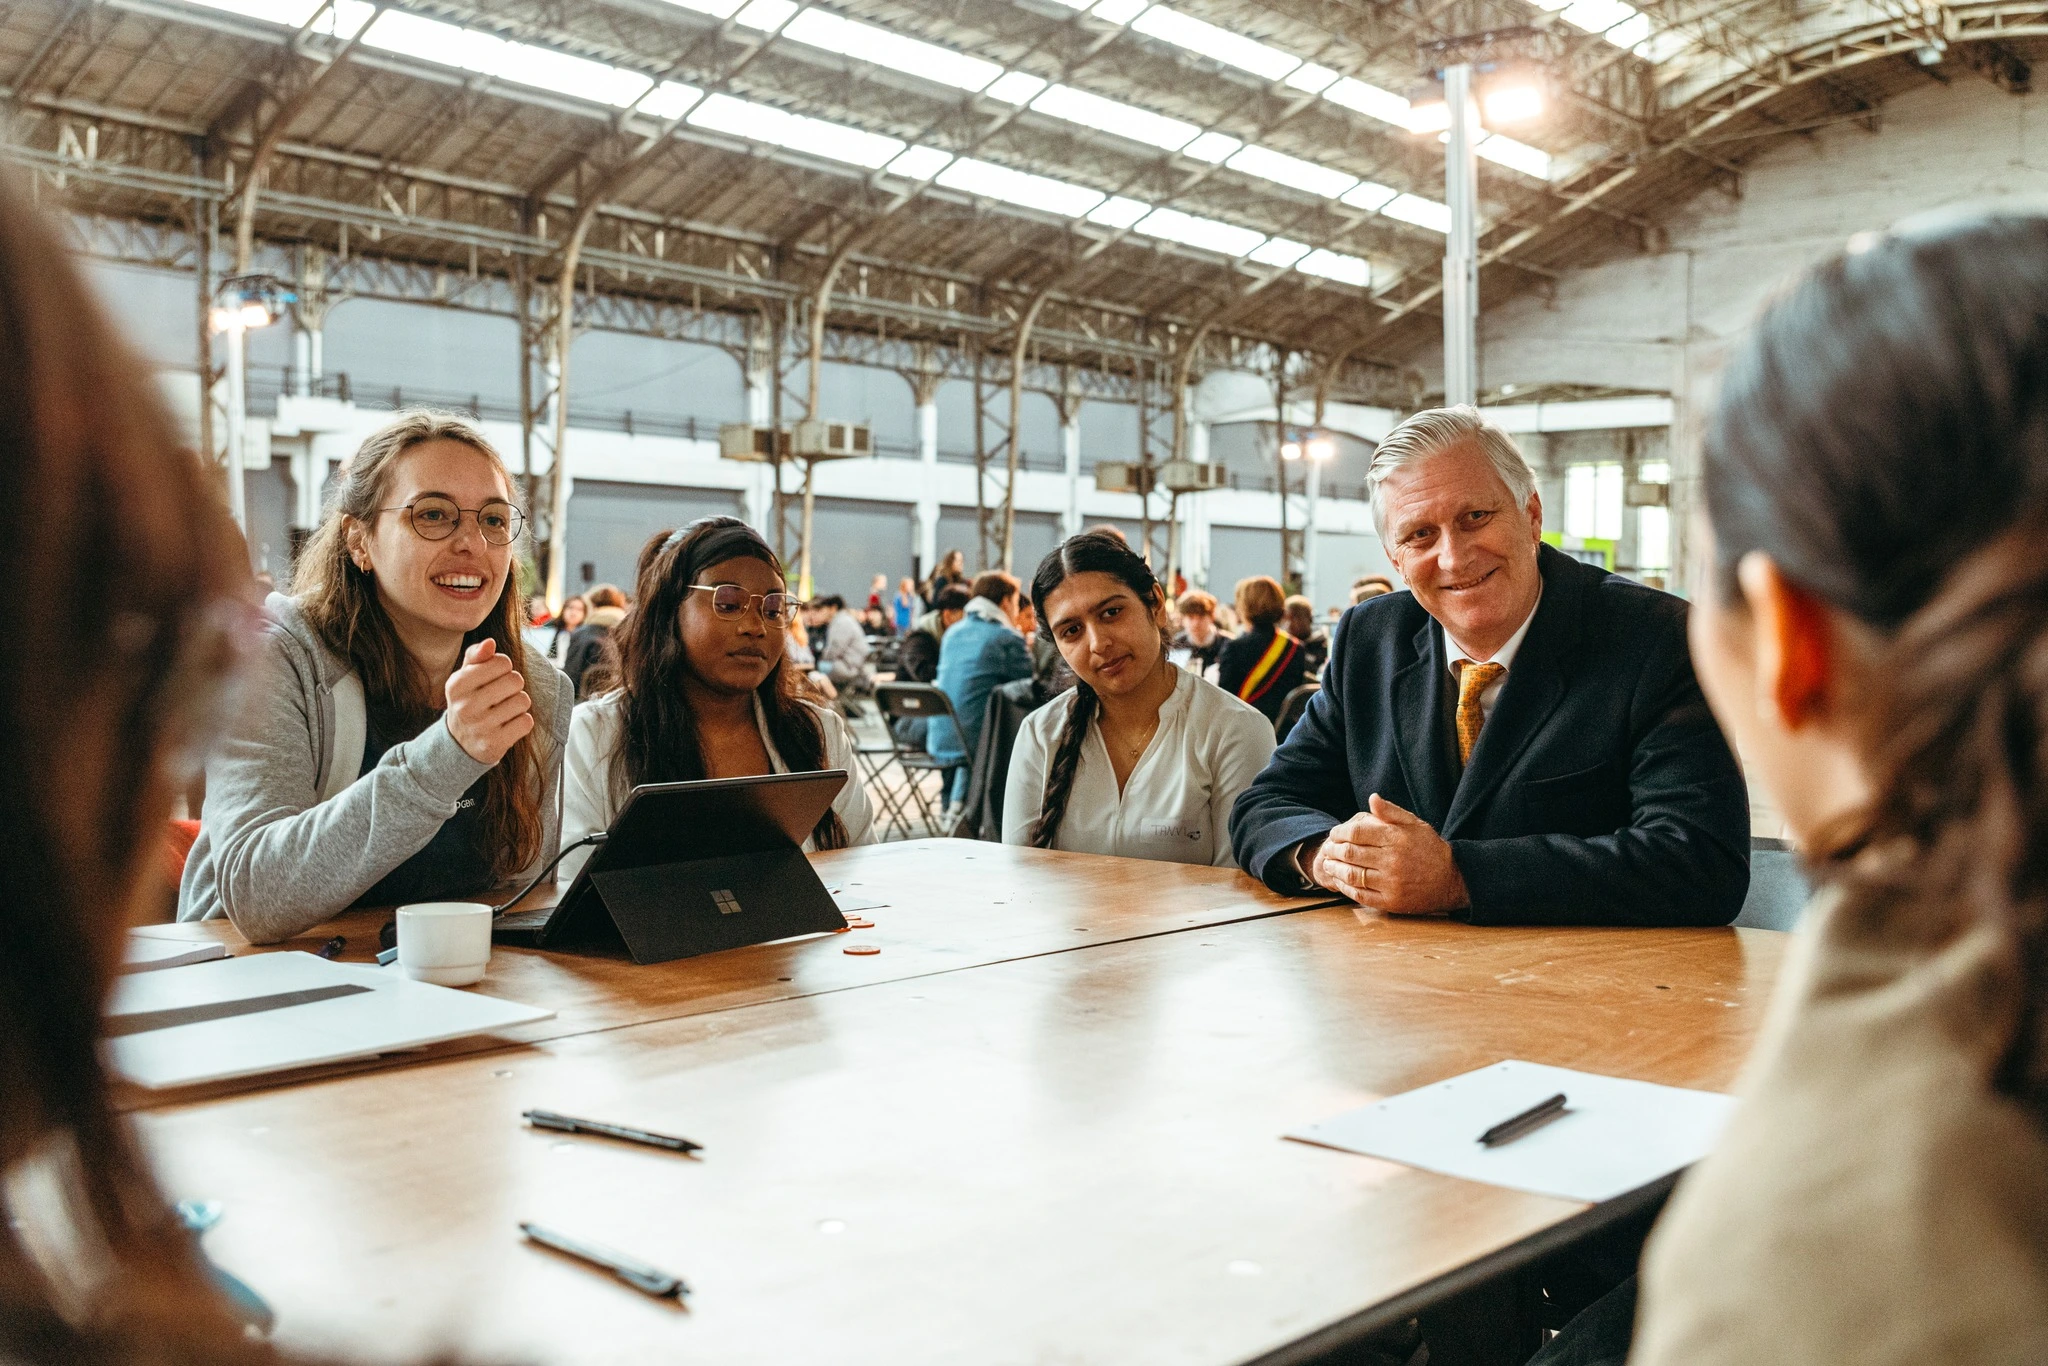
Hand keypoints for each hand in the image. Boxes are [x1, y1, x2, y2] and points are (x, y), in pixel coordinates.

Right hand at [444, 638, 533, 764]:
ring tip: (504, 709)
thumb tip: (490, 642)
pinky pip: (526, 722)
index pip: (502, 662)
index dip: (505, 667)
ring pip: (523, 701)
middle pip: (515, 680)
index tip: (495, 677)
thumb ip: (477, 655)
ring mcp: (480, 726)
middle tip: (502, 695)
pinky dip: (522, 722)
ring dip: (519, 704)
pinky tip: (508, 724)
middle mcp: (465, 706)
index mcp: (457, 684)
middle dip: (514, 685)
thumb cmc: (469, 700)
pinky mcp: (494, 744)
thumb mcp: (466, 676)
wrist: (460, 743)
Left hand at [1309, 793, 1469, 916]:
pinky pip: (1360, 895)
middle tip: (1327, 849)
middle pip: (1350, 853)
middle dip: (1333, 850)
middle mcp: (1392, 860)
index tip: (1334, 833)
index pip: (1356, 832)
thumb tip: (1372, 798)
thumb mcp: (1415, 824)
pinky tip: (1340, 881)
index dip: (1339, 832)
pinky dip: (1345, 888)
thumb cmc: (1430, 848)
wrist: (1451, 880)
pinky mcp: (1391, 902)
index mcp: (1396, 838)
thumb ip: (1391, 812)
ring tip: (1328, 864)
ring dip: (1335, 869)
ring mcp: (1391, 883)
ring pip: (1352, 875)